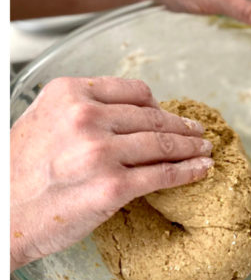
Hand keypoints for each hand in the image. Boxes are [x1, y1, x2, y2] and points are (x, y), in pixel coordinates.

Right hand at [10, 78, 212, 267]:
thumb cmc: (15, 173)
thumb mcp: (43, 119)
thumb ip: (82, 108)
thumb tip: (129, 110)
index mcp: (70, 94)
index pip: (134, 91)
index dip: (158, 104)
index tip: (168, 112)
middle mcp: (86, 118)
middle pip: (152, 117)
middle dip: (181, 125)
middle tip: (197, 130)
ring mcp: (100, 153)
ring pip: (162, 143)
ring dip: (191, 147)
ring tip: (203, 149)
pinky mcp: (112, 188)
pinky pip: (162, 174)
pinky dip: (188, 171)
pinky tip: (200, 169)